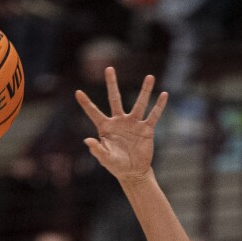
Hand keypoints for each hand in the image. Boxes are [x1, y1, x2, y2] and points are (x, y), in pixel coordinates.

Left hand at [76, 68, 167, 184]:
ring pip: (139, 104)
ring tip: (150, 77)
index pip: (94, 112)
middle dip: (111, 84)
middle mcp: (119, 121)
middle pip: (115, 99)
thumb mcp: (105, 159)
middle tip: (109, 68)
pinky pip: (153, 116)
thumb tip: (87, 140)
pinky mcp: (146, 129)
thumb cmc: (117, 166)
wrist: (133, 172)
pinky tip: (164, 95)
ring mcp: (133, 123)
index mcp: (106, 127)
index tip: (77, 92)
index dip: (86, 103)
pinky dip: (159, 106)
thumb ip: (97, 150)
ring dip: (145, 91)